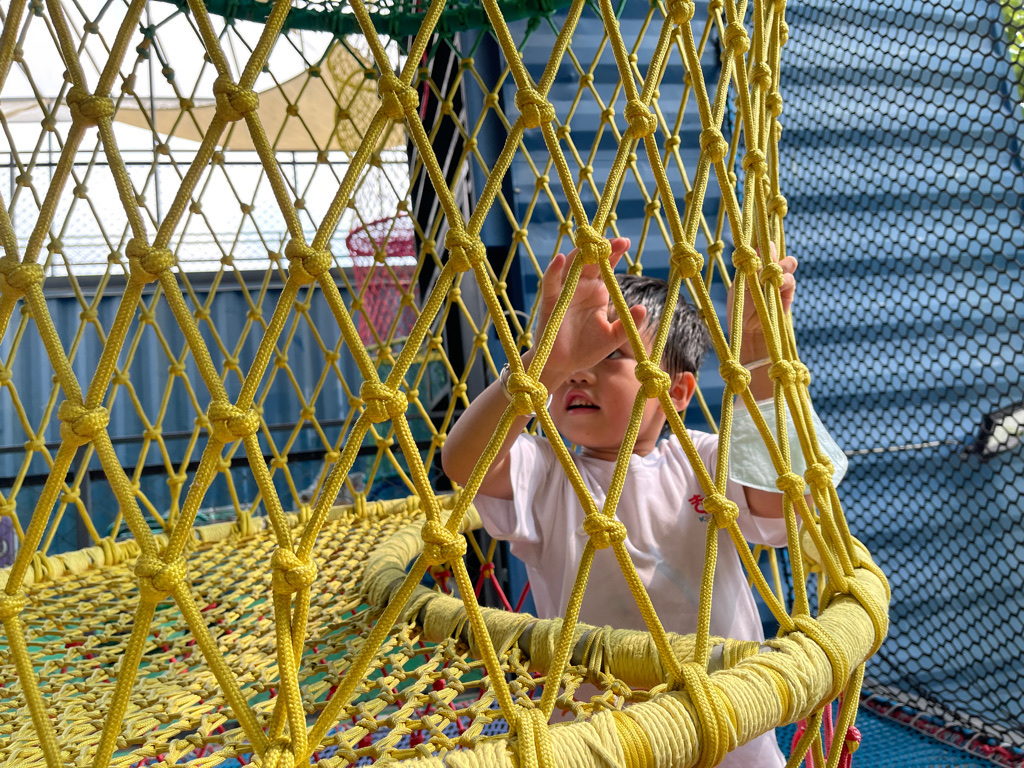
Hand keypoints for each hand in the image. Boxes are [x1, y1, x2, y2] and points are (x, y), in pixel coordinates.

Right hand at [531, 237, 645, 385]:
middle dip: (600, 248)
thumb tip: (643, 308)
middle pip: (590, 260)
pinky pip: (550, 282)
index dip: (614, 252)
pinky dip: (553, 270)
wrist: (564, 365)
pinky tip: (560, 259)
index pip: (607, 266)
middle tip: (614, 240)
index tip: (625, 242)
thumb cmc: (588, 349)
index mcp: (598, 291)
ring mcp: (564, 292)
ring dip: (579, 254)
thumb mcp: (613, 338)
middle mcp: (581, 287)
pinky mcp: (549, 301)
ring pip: (570, 266)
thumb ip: (628, 324)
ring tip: (590, 244)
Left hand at [727, 241, 796, 347]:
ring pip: (788, 264)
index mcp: (755, 267)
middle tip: (768, 257)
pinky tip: (776, 284)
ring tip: (769, 275)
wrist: (747, 330)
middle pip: (777, 254)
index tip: (761, 245)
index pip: (762, 250)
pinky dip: (784, 280)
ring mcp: (779, 280)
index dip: (763, 246)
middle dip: (773, 253)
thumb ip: (751, 267)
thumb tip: (759, 246)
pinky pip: (790, 280)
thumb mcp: (741, 284)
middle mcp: (768, 271)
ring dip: (780, 266)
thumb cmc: (739, 307)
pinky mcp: (788, 292)